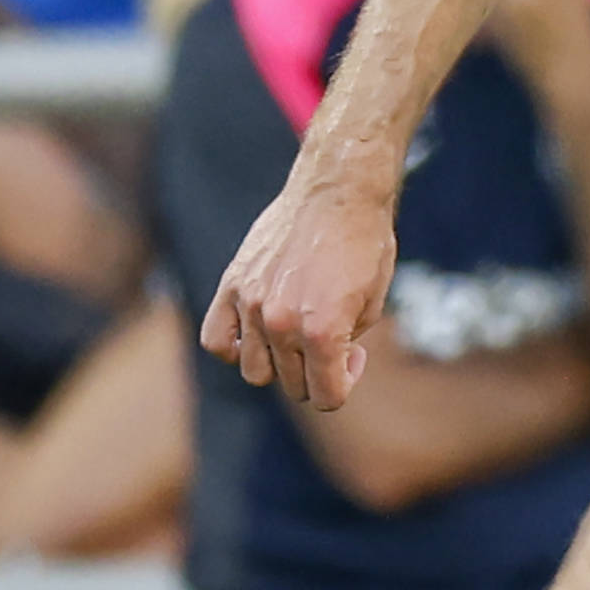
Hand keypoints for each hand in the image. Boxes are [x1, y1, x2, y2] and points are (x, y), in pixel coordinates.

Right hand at [204, 161, 397, 406]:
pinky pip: (216, 341)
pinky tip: (258, 331)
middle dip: (317, 371)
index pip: (326, 398)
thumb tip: (327, 365)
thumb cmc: (365, 244)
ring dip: (280, 362)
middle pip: (293, 385)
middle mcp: (282, 323)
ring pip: (255, 371)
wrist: (338, 191)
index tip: (352, 357)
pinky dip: (234, 346)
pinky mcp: (232, 285)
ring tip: (297, 332)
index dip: (343, 385)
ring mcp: (252, 305)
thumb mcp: (373, 303)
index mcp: (324, 331)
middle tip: (332, 337)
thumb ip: (347, 345)